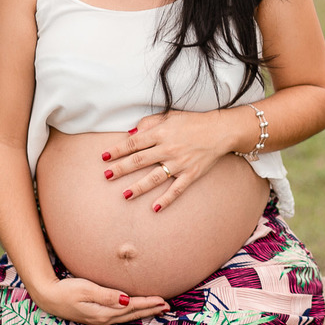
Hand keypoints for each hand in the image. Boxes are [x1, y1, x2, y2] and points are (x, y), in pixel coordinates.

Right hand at [31, 276, 167, 324]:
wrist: (48, 297)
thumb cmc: (65, 290)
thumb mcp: (86, 289)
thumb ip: (107, 296)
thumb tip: (127, 300)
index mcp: (104, 313)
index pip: (132, 307)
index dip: (149, 303)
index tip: (163, 300)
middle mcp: (104, 319)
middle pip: (133, 315)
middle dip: (151, 310)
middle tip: (168, 306)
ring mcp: (100, 320)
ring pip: (128, 317)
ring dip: (144, 312)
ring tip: (158, 309)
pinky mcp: (97, 316)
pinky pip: (121, 316)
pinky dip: (133, 313)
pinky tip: (136, 310)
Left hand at [100, 110, 231, 212]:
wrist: (220, 130)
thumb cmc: (193, 122)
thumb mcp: (170, 116)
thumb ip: (150, 123)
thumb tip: (132, 134)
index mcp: (161, 133)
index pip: (134, 143)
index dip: (117, 150)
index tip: (104, 157)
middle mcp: (168, 148)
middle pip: (139, 160)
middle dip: (121, 169)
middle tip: (106, 176)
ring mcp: (180, 163)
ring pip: (154, 177)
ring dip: (138, 187)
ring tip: (124, 195)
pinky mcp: (191, 174)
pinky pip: (177, 189)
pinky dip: (166, 199)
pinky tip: (155, 208)